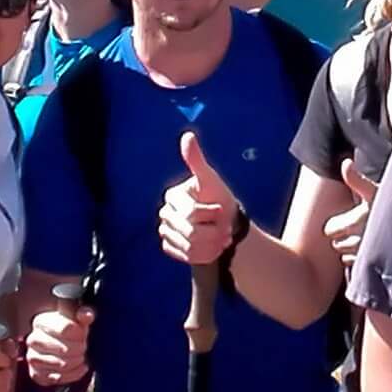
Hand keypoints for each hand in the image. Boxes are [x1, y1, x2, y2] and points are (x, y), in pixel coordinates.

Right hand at [26, 302, 93, 386]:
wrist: (60, 343)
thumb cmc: (70, 329)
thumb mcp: (78, 318)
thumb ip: (84, 314)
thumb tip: (86, 315)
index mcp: (41, 321)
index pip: (65, 329)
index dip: (80, 334)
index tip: (84, 334)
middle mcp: (32, 340)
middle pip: (64, 349)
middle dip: (79, 349)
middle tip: (84, 347)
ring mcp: (32, 358)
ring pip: (61, 364)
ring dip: (77, 362)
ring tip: (81, 356)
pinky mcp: (35, 374)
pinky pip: (57, 378)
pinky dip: (73, 374)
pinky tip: (80, 367)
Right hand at [158, 131, 238, 267]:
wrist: (226, 224)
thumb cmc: (219, 199)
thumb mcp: (211, 179)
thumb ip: (197, 160)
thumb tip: (187, 135)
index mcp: (173, 196)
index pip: (192, 213)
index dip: (212, 215)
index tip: (222, 211)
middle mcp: (165, 213)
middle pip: (190, 233)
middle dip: (214, 233)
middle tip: (225, 230)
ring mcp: (165, 231)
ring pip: (188, 247)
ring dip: (211, 246)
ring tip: (220, 239)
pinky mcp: (170, 247)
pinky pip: (185, 256)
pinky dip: (202, 255)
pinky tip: (210, 248)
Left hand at [325, 159, 379, 268]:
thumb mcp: (376, 190)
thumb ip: (357, 179)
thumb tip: (346, 163)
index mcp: (357, 219)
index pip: (331, 228)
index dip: (334, 224)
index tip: (342, 220)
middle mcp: (361, 238)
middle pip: (337, 243)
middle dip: (341, 236)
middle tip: (352, 229)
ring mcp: (369, 254)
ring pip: (345, 254)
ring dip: (349, 248)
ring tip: (361, 239)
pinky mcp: (376, 266)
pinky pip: (356, 266)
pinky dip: (357, 260)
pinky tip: (366, 251)